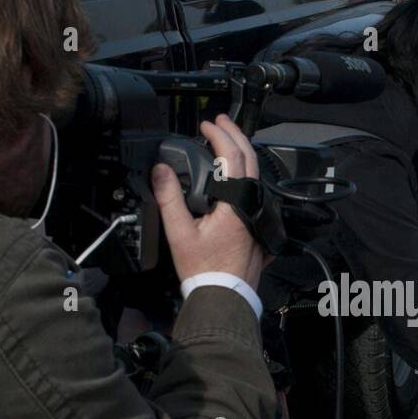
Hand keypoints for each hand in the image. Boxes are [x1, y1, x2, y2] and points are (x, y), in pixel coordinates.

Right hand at [151, 114, 263, 288]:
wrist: (224, 296)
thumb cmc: (204, 270)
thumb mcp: (179, 233)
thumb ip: (169, 198)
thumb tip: (160, 170)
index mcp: (235, 204)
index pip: (233, 157)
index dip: (220, 136)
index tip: (206, 125)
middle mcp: (251, 206)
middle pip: (250, 159)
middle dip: (235, 135)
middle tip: (219, 122)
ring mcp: (257, 215)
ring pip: (255, 174)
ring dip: (240, 153)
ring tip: (224, 142)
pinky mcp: (256, 224)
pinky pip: (253, 190)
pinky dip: (242, 173)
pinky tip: (231, 174)